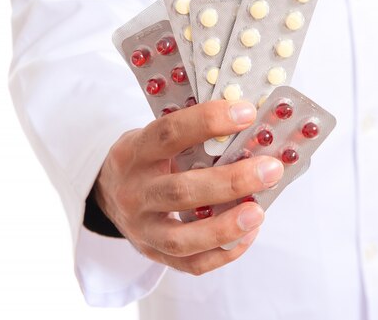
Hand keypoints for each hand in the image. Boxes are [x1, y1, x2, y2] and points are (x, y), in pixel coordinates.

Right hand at [94, 100, 283, 274]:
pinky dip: (222, 253)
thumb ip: (191, 137)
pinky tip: (248, 234)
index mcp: (134, 152)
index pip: (168, 133)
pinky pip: (190, 264)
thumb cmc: (147, 160)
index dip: (207, 122)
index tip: (246, 113)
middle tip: (270, 170)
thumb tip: (251, 130)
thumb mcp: (154, 139)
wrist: (107, 193)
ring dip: (225, 227)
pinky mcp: (153, 254)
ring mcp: (141, 228)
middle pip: (181, 191)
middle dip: (231, 181)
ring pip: (182, 238)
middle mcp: (135, 192)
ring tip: (258, 212)